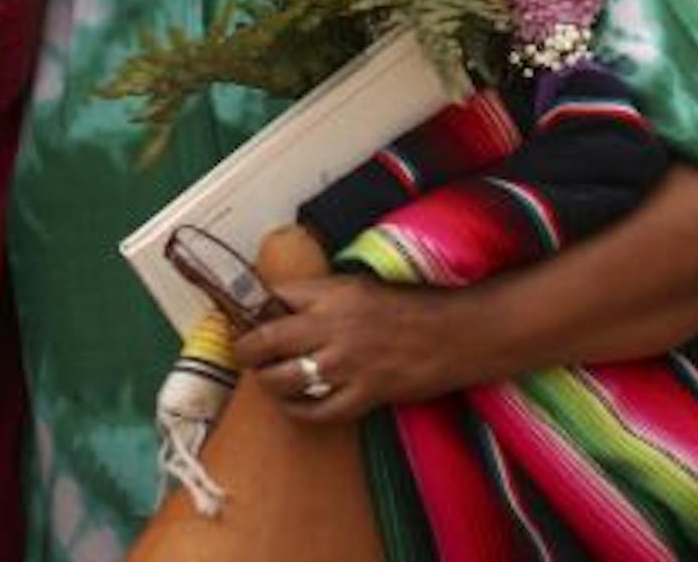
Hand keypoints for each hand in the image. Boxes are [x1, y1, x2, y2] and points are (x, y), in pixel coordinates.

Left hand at [232, 272, 458, 423]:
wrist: (455, 334)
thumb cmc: (410, 305)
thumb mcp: (360, 285)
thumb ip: (322, 295)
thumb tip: (282, 307)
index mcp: (333, 293)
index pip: (274, 298)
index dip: (255, 310)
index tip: (247, 318)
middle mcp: (333, 327)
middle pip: (266, 341)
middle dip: (245, 350)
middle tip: (242, 353)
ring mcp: (348, 365)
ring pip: (284, 380)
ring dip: (267, 382)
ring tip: (267, 379)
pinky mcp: (364, 395)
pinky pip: (317, 412)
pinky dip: (299, 411)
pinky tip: (294, 405)